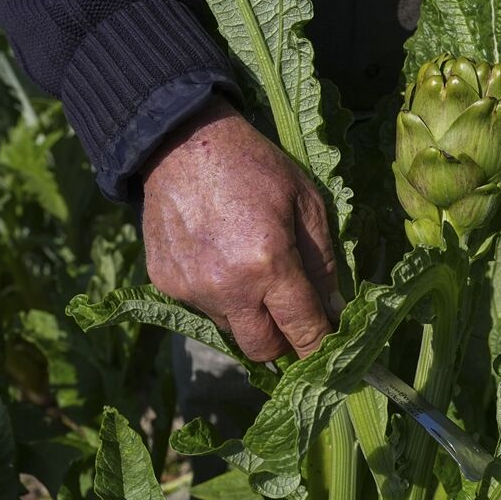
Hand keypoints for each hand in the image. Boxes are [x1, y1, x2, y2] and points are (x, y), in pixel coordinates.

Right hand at [141, 98, 337, 360]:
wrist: (181, 143)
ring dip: (249, 315)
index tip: (331, 356)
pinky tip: (220, 257)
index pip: (302, 330)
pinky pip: (202, 307)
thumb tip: (334, 310)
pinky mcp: (165, 284)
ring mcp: (191, 289)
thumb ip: (323, 262)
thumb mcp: (307, 202)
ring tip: (251, 271)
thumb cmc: (254, 166)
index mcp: (268, 264)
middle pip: (262, 349)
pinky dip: (218, 295)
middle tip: (294, 320)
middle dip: (283, 343)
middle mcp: (227, 287)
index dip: (320, 348)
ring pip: (230, 329)